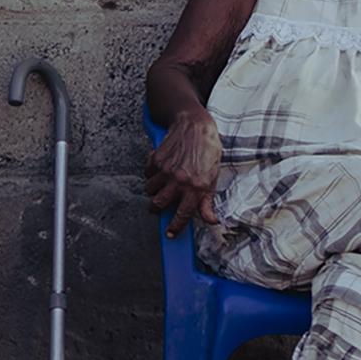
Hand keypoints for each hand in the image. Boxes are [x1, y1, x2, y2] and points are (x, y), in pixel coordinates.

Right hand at [145, 112, 222, 237]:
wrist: (196, 125)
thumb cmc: (208, 150)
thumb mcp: (213, 177)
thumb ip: (208, 201)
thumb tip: (211, 220)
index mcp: (196, 187)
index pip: (183, 214)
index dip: (175, 227)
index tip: (170, 234)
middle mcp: (180, 181)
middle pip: (158, 204)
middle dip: (156, 209)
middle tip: (157, 207)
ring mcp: (166, 170)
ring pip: (150, 190)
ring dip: (153, 190)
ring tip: (160, 185)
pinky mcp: (156, 159)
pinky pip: (147, 173)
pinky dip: (151, 174)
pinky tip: (160, 169)